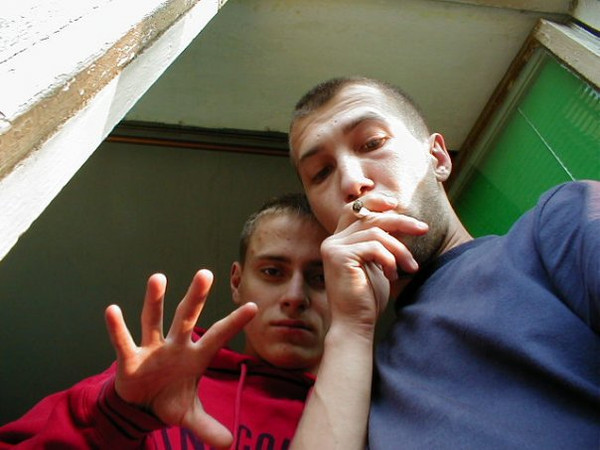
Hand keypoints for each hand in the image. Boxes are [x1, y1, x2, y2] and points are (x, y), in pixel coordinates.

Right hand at [104, 269, 256, 448]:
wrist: (140, 407)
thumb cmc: (169, 400)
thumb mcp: (189, 416)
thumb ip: (208, 427)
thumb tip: (230, 445)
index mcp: (195, 356)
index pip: (218, 336)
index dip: (235, 323)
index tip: (254, 306)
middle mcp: (175, 346)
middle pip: (186, 317)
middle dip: (195, 297)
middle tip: (205, 273)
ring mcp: (151, 349)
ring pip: (154, 321)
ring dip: (155, 301)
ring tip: (158, 278)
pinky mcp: (129, 359)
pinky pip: (123, 342)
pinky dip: (117, 328)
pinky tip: (112, 310)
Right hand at [321, 196, 427, 333]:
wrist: (355, 324)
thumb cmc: (368, 299)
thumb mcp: (378, 264)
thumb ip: (381, 243)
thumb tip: (400, 221)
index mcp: (340, 240)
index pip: (355, 209)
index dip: (375, 202)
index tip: (397, 205)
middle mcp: (332, 240)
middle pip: (369, 216)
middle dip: (400, 220)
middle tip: (423, 229)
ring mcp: (333, 247)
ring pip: (375, 233)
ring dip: (400, 249)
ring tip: (411, 267)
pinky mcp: (338, 256)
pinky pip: (373, 247)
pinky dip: (389, 259)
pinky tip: (393, 275)